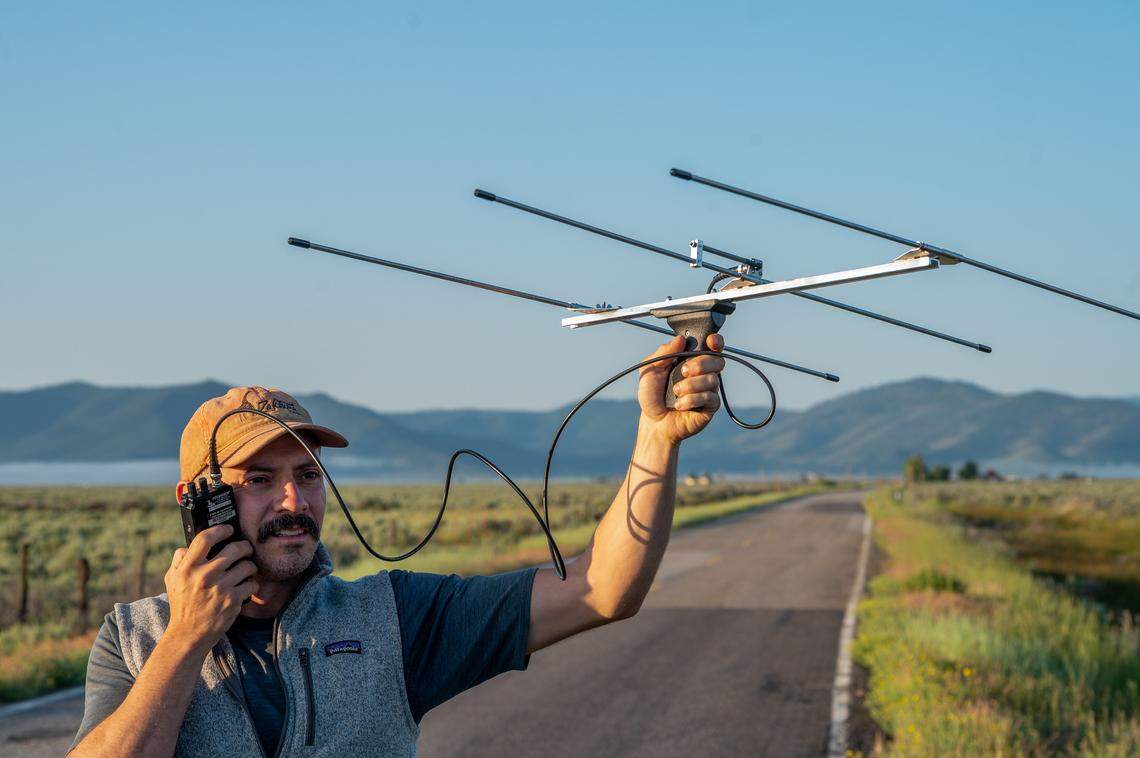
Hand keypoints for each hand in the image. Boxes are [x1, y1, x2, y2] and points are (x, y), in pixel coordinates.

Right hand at [163, 525, 256, 654]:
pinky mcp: (233, 600)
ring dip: (250, 566)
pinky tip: (246, 586)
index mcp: (188, 568)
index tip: (228, 529)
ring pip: (247, 565)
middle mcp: (204, 576)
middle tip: (245, 549)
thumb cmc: (182, 605)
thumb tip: (187, 546)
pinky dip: (252, 584)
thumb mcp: (172, 581)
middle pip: (235, 549)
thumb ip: (179, 561)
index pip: (205, 539)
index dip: (221, 529)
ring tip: (247, 569)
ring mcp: (220, 588)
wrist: (189, 634)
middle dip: (245, 547)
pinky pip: (252, 584)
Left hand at [637, 334, 725, 445]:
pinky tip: (679, 405)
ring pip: (713, 379)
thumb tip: (679, 339)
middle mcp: (703, 373)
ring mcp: (708, 389)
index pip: (710, 347)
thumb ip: (663, 352)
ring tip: (676, 392)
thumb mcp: (650, 369)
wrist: (653, 421)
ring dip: (691, 385)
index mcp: (690, 360)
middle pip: (717, 360)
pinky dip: (692, 400)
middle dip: (701, 364)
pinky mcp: (710, 406)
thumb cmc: (652, 395)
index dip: (715, 341)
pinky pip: (710, 397)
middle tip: (683, 371)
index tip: (710, 341)